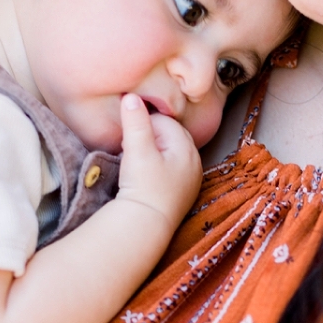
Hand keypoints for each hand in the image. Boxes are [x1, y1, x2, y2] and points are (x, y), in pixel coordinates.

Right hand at [116, 94, 202, 233]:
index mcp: (187, 147)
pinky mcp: (183, 193)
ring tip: (136, 162)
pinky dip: (158, 166)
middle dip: (149, 136)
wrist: (146, 226)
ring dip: (153, 151)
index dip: (143, 124)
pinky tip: (145, 176)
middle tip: (130, 148)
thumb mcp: (137, 150)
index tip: (128, 136)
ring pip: (170, 152)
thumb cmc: (143, 186)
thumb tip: (131, 96)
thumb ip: (135, 121)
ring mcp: (190, 179)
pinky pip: (171, 169)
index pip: (164, 121)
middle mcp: (194, 161)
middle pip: (169, 135)